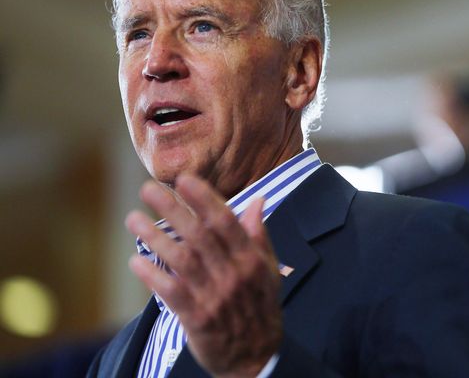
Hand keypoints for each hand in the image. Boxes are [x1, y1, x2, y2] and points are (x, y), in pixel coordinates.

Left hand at [126, 174, 281, 377]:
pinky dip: (152, 276)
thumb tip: (257, 200)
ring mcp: (215, 297)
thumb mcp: (268, 270)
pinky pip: (171, 293)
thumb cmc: (260, 307)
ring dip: (155, 237)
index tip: (184, 180)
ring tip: (133, 219)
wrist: (256, 357)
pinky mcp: (197, 319)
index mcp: (251, 260)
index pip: (226, 222)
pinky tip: (135, 260)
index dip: (204, 199)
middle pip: (199, 235)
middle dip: (172, 209)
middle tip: (148, 189)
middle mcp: (233, 275)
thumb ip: (258, 235)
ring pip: (181, 260)